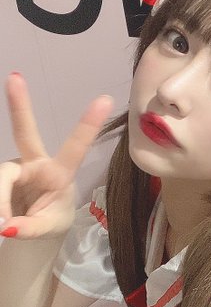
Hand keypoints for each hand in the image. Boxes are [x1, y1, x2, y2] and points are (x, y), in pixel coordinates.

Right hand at [0, 73, 113, 239]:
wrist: (36, 228)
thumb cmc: (51, 220)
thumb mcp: (46, 228)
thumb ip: (29, 228)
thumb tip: (4, 225)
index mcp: (59, 173)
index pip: (75, 147)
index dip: (88, 125)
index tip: (104, 100)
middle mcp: (36, 164)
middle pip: (25, 133)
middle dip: (19, 104)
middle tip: (15, 77)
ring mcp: (15, 168)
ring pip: (2, 178)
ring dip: (0, 202)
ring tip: (4, 225)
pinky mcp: (3, 175)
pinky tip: (2, 218)